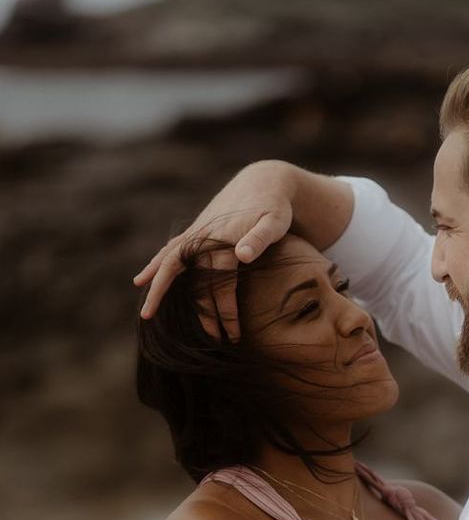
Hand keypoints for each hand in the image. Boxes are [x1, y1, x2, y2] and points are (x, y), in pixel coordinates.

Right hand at [133, 161, 295, 340]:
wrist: (264, 181)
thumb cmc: (275, 206)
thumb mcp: (274, 221)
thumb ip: (260, 238)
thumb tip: (241, 255)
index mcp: (221, 240)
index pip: (219, 285)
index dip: (225, 311)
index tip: (232, 334)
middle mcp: (204, 238)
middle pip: (196, 282)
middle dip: (204, 312)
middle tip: (215, 338)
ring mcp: (197, 234)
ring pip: (174, 266)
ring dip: (161, 289)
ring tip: (147, 313)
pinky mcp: (197, 231)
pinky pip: (172, 252)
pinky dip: (158, 265)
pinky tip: (142, 278)